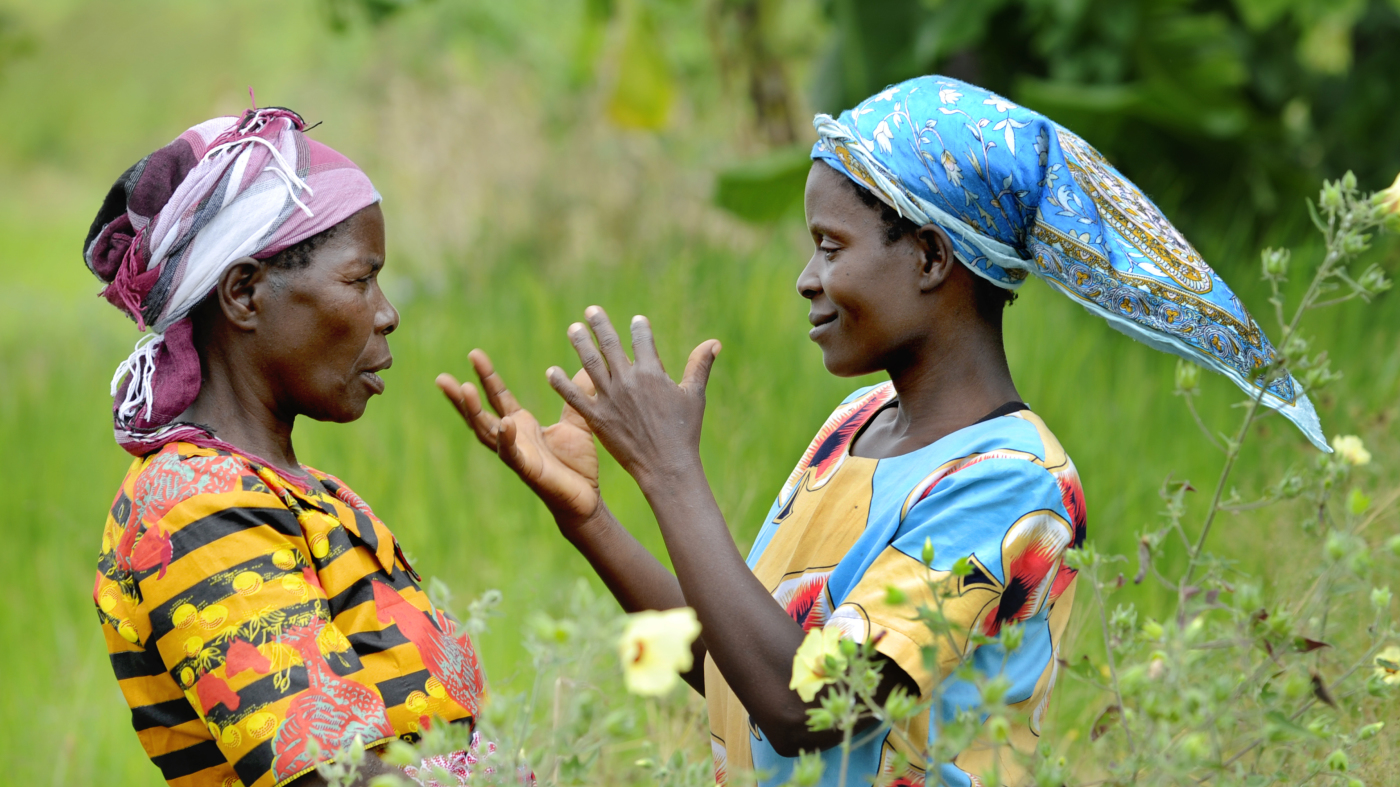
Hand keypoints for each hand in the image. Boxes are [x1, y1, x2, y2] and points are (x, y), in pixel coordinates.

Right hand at [437, 349, 600, 527]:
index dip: (486, 376)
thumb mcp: (578, 419)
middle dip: (462, 396)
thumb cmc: (577, 462)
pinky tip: (503, 424)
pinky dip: (506, 439)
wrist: (586, 498)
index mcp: (521, 424)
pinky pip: (512, 454)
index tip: (474, 354)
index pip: (498, 397)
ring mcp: (516, 454)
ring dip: (474, 412)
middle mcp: (513, 438)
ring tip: (463, 389)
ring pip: (487, 432)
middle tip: (442, 378)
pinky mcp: (528, 470)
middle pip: (480, 414)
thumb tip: (588, 366)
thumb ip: (577, 393)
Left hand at [547, 306, 719, 488]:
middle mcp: (628, 381)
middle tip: (591, 310)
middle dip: (600, 325)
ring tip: (573, 329)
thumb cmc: (685, 431)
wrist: (667, 466)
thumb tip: (714, 342)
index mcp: (652, 373)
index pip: (642, 340)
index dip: (639, 328)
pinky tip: (551, 371)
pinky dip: (561, 383)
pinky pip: (575, 397)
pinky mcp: (597, 418)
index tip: (636, 320)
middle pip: (610, 345)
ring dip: (580, 344)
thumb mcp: (694, 396)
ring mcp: (610, 398)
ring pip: (590, 364)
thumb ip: (700, 366)